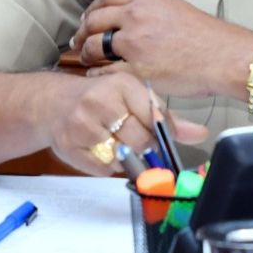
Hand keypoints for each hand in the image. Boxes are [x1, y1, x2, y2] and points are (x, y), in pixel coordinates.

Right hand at [42, 71, 206, 174]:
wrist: (53, 103)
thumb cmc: (98, 98)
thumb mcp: (131, 97)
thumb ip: (165, 116)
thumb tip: (199, 134)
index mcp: (120, 84)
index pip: (155, 118)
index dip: (160, 132)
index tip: (156, 134)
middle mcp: (100, 102)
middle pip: (141, 141)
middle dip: (143, 147)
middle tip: (134, 140)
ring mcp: (83, 125)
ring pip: (123, 157)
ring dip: (124, 156)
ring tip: (114, 141)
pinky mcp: (71, 146)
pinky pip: (104, 169)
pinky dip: (107, 165)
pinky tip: (100, 149)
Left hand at [71, 0, 252, 96]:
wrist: (225, 57)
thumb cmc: (208, 37)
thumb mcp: (174, 8)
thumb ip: (148, 9)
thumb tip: (131, 17)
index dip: (92, 9)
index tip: (88, 18)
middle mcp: (136, 17)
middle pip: (94, 20)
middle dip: (83, 31)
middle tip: (79, 41)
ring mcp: (134, 43)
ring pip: (95, 45)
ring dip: (86, 53)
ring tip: (87, 59)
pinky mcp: (137, 69)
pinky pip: (104, 71)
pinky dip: (97, 74)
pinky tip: (97, 77)